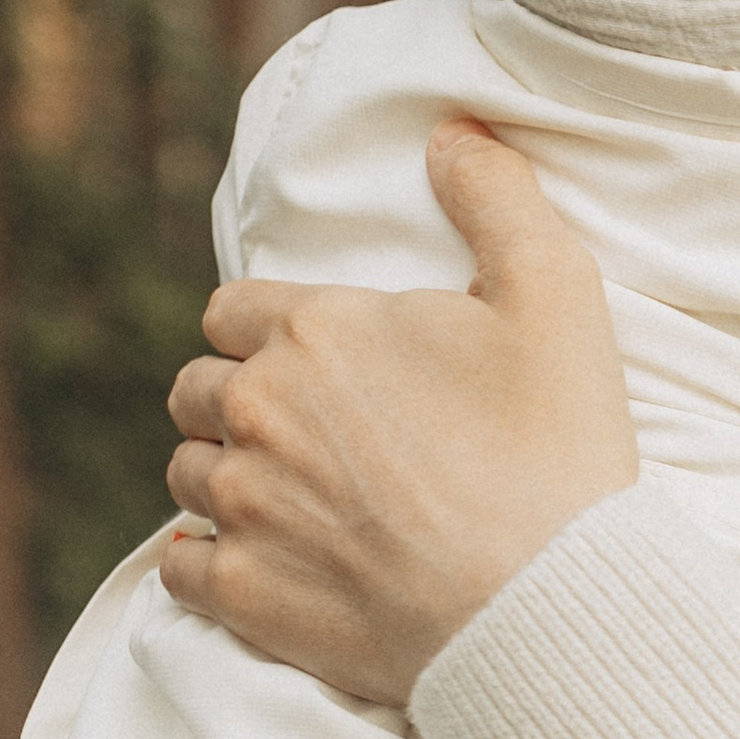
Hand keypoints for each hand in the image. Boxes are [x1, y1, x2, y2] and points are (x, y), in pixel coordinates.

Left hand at [162, 122, 639, 704]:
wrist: (550, 606)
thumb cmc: (558, 450)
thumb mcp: (557, 295)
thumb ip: (497, 198)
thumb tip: (450, 132)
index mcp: (317, 329)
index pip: (233, 309)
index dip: (272, 331)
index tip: (322, 365)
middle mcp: (259, 410)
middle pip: (197, 388)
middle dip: (241, 402)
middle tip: (308, 432)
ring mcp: (243, 507)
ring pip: (186, 473)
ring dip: (226, 476)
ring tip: (292, 497)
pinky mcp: (244, 594)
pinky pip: (181, 568)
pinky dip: (207, 563)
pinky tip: (257, 561)